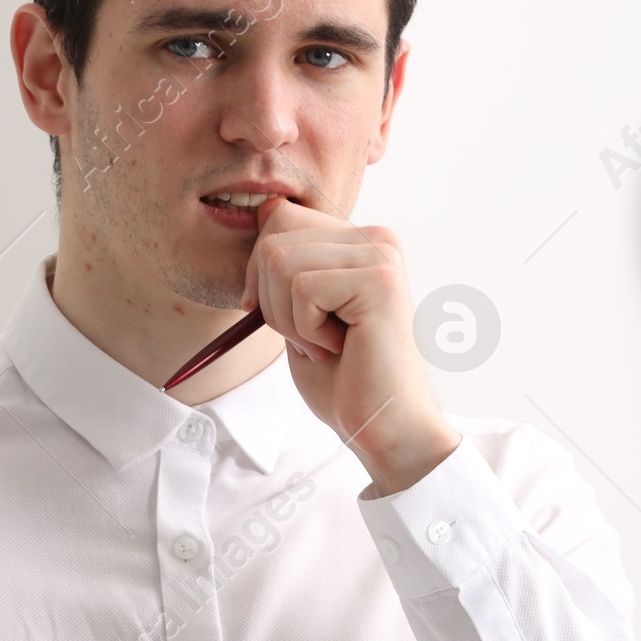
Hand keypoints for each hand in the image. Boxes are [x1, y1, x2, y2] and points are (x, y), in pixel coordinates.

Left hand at [244, 198, 459, 495]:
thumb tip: (260, 213)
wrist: (382, 427)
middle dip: (270, 299)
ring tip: (324, 345)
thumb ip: (287, 264)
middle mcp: (376, 238)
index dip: (259, 269)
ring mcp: (381, 256)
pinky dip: (305, 330)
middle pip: (274, 237)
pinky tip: (338, 348)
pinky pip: (302, 289)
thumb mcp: (299, 311)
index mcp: (358, 240)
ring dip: (287, 320)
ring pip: (281, 263)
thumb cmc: (342, 378)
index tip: (274, 314)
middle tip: (308, 338)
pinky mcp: (379, 281)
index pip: (279, 216)